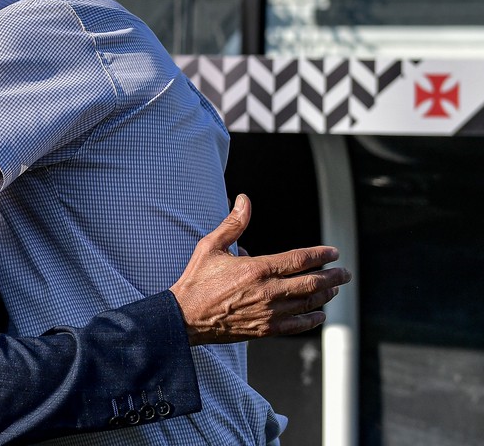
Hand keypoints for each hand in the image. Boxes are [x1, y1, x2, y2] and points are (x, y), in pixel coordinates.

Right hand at [169, 194, 351, 344]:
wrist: (185, 317)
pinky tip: (319, 314)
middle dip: (333, 276)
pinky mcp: (265, 329)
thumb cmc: (197, 280)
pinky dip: (312, 319)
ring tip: (334, 289)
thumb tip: (244, 201)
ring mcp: (269, 313)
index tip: (333, 252)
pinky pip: (297, 325)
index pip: (300, 259)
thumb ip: (233, 224)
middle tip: (345, 273)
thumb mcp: (211, 246)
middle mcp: (268, 291)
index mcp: (257, 268)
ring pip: (308, 303)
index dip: (321, 254)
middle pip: (312, 283)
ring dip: (325, 295)